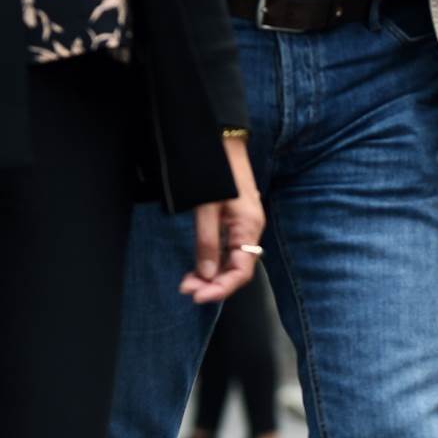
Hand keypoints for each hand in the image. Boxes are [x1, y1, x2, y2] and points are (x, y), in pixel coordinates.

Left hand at [180, 135, 264, 304]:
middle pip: (237, 270)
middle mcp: (251, 231)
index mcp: (249, 228)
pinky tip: (199, 267)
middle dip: (213, 284)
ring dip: (212, 275)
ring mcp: (245, 227)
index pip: (240, 271)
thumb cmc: (216, 171)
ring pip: (232, 262)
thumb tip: (207, 275)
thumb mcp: (206, 207)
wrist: (224, 142)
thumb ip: (207, 242)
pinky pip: (229, 250)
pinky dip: (214, 262)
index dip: (220, 288)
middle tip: (185, 289)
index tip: (196, 296)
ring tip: (188, 282)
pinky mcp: (237, 222)